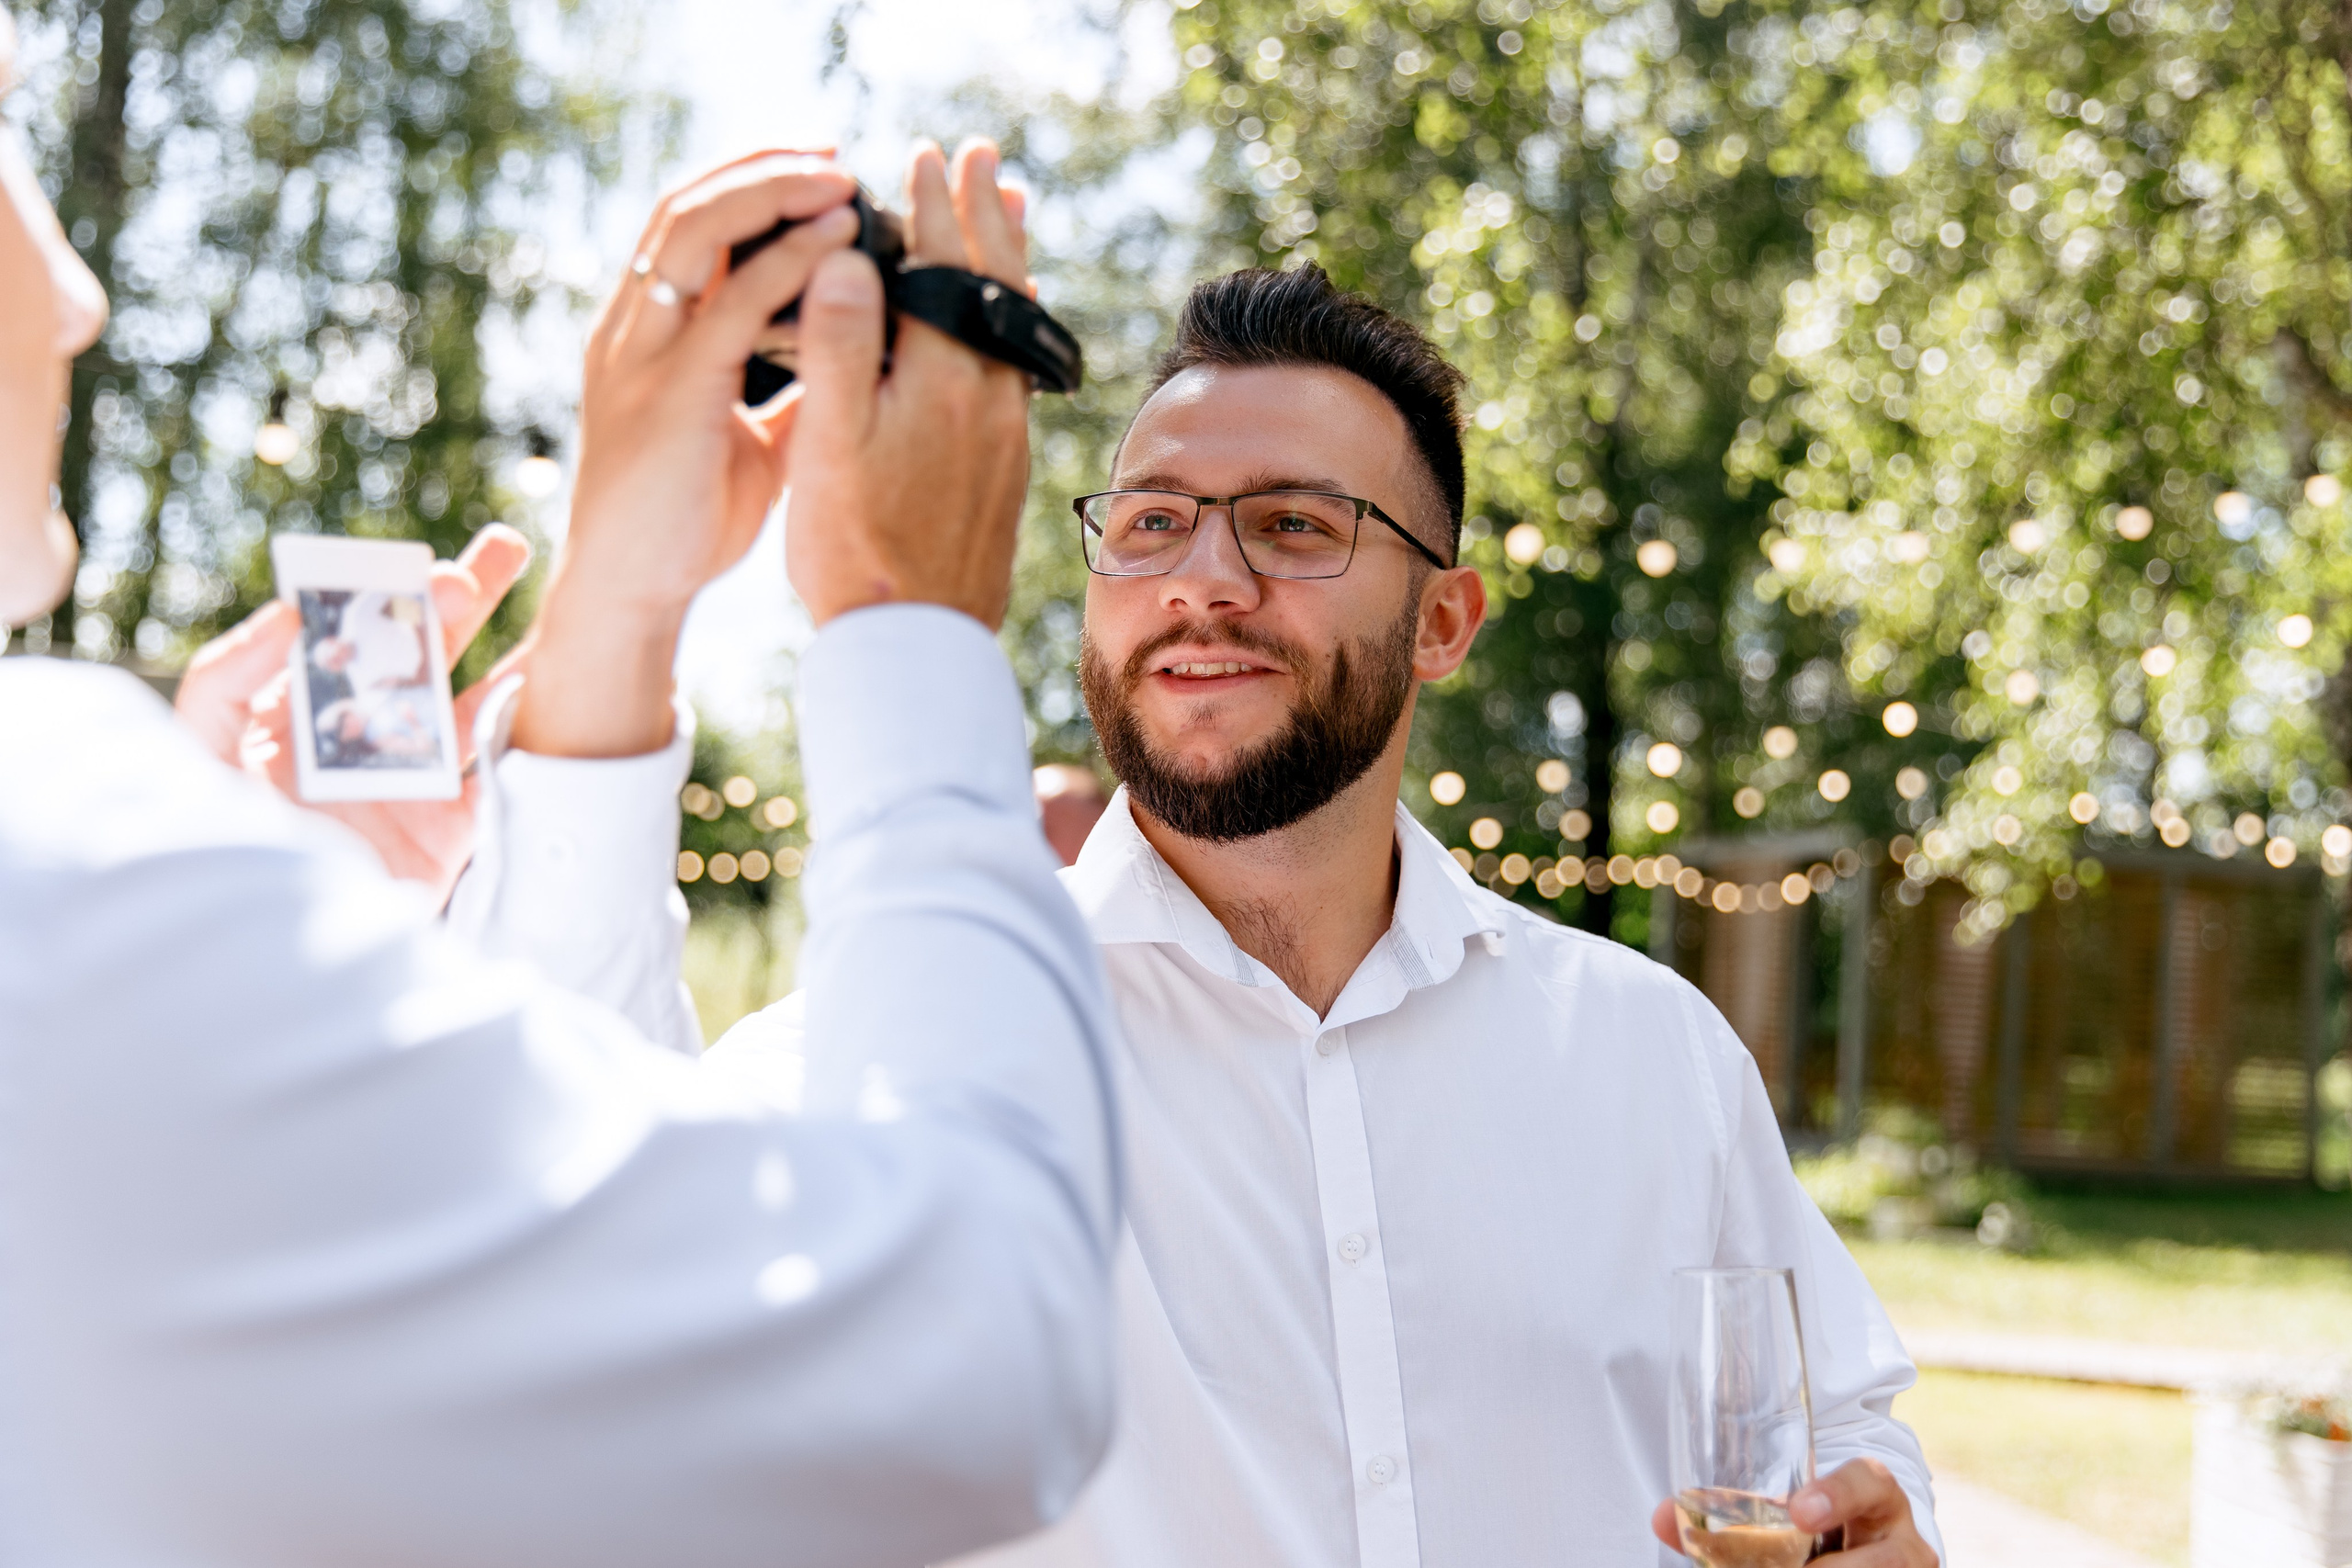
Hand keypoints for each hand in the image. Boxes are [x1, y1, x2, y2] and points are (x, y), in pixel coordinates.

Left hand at [175, 526, 532, 904]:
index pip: (349, 636)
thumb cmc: (214, 859)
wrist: (271, 966)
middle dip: (463, 599)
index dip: (386, 595)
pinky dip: (534, 737)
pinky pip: (504, 777)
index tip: (419, 565)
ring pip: (476, 705)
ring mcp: (413, 785)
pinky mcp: (452, 834)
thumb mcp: (199, 756)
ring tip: (560, 611)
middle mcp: (362, 741)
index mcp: (300, 714)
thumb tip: (289, 614)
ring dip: (517, 657)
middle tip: (506, 550)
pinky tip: (559, 695)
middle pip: (422, 656)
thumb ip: (229, 679)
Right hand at [513, 150, 861, 758]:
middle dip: (765, 167)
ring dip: (775, 193)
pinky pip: (732, 304)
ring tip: (842, 177)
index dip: (752, 183)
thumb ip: (789, 388)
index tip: (821, 165)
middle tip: (836, 152)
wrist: (635, 595)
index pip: (692, 225)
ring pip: (698, 232)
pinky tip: (838, 239)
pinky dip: (789, 261)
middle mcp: (636, 328)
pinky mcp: (670, 393)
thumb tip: (851, 355)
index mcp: (650, 333)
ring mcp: (644, 355)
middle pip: (690, 206)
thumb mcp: (751, 439)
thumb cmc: (687, 520)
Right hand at [784, 137, 1035, 628]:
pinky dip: (1010, 319)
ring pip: (1013, 323)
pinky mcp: (1006, 465)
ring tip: (1011, 212)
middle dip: (984, 214)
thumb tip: (853, 254)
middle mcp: (988, 396)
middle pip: (995, 283)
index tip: (924, 152)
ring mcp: (1005, 432)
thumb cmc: (857, 548)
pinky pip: (1014, 364)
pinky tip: (1008, 323)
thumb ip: (841, 344)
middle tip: (985, 157)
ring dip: (1008, 261)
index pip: (942, 265)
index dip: (931, 205)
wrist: (917, 643)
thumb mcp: (829, 444)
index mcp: (941, 377)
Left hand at [1650, 1459, 1938, 1566]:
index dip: (1837, 1495)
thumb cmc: (1821, 1526)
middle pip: (1880, 1560)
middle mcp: (1904, 1543)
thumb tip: (1661, 1517)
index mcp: (1877, 1496)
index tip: (1798, 1513)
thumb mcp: (1790, 1512)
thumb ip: (1733, 1515)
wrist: (1865, 1544)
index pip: (1869, 1482)